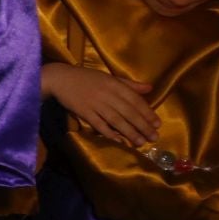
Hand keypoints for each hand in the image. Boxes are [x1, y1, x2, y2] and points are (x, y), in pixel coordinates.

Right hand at [42, 63, 158, 147]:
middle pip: (128, 112)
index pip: (135, 100)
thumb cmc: (87, 77)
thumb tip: (150, 88)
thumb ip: (129, 84)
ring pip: (116, 120)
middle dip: (142, 126)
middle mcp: (107, 94)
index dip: (147, 112)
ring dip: (130, 132)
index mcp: (114, 84)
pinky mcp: (84, 113)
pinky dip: (109, 133)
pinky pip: (99, 125)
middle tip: (154, 137)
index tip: (157, 124)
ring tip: (141, 142)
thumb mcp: (109, 77)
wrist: (61, 78)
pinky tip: (119, 141)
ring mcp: (95, 104)